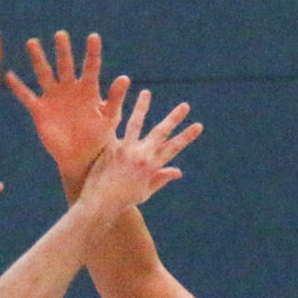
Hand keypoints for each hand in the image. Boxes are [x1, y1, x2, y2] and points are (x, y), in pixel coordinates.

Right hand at [5, 30, 128, 182]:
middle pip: (65, 64)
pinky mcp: (40, 110)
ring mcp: (53, 98)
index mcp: (88, 89)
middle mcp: (69, 89)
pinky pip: (27, 97)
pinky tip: (9, 75)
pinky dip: (18, 87)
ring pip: (44, 74)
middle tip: (61, 35)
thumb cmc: (99, 136)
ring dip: (39, 59)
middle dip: (63, 50)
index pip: (91, 67)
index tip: (93, 37)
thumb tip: (125, 78)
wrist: (80, 156)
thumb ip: (115, 98)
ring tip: (32, 42)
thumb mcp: (109, 117)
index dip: (92, 52)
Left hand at [75, 86, 202, 219]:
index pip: (174, 148)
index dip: (187, 136)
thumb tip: (179, 171)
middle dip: (174, 118)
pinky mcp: (110, 148)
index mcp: (151, 168)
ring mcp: (125, 150)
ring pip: (136, 123)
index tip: (198, 125)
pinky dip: (114, 116)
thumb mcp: (145, 192)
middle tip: (185, 105)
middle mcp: (141, 156)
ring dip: (142, 106)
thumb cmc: (123, 201)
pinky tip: (111, 103)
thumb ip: (161, 178)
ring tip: (146, 93)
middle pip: (160, 132)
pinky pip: (113, 128)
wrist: (99, 204)